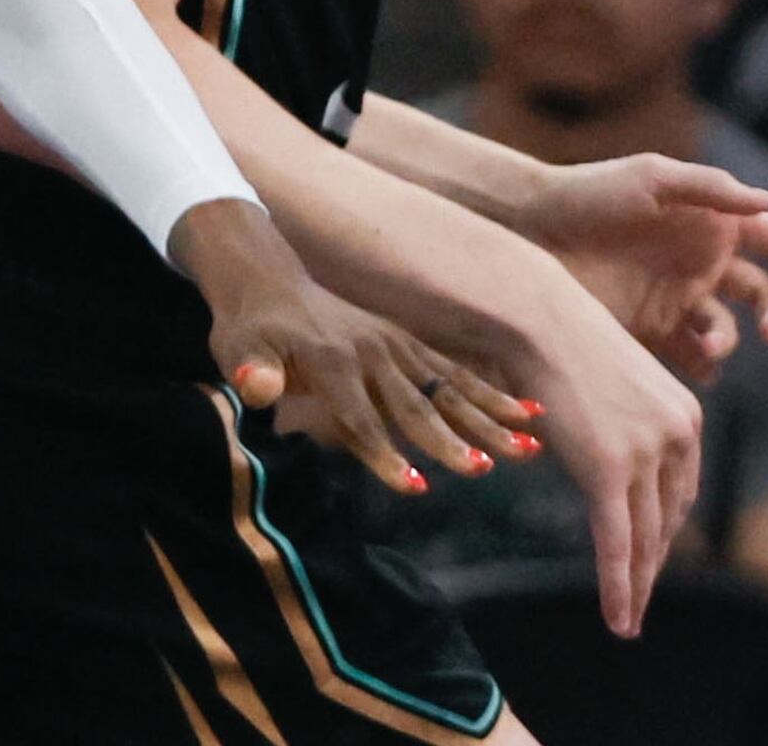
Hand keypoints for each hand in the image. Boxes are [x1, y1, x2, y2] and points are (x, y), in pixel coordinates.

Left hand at [170, 200, 536, 496]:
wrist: (266, 279)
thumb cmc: (250, 327)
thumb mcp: (237, 347)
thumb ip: (251, 371)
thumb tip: (253, 387)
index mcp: (330, 359)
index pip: (359, 416)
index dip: (385, 453)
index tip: (416, 488)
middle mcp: (371, 351)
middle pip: (415, 404)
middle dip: (449, 440)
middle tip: (484, 469)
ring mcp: (393, 345)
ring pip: (448, 388)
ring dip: (488, 418)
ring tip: (529, 447)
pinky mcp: (407, 343)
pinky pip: (453, 371)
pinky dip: (492, 393)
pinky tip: (531, 414)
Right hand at [499, 269, 706, 636]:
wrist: (534, 313)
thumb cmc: (557, 333)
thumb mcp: (610, 377)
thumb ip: (621, 415)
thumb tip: (604, 441)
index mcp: (684, 415)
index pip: (679, 490)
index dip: (665, 529)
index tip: (653, 553)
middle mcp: (677, 437)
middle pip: (667, 518)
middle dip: (655, 563)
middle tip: (643, 597)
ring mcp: (646, 454)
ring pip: (646, 538)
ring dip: (639, 585)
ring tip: (630, 618)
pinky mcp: (610, 469)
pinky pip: (618, 542)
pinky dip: (621, 586)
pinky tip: (620, 618)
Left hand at [523, 153, 767, 382]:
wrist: (528, 225)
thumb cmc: (589, 191)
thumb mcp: (651, 178)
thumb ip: (710, 188)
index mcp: (713, 223)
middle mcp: (703, 262)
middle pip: (765, 296)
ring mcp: (677, 298)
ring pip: (728, 330)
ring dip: (732, 341)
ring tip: (708, 343)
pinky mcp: (650, 329)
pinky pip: (690, 355)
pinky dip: (703, 366)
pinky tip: (696, 364)